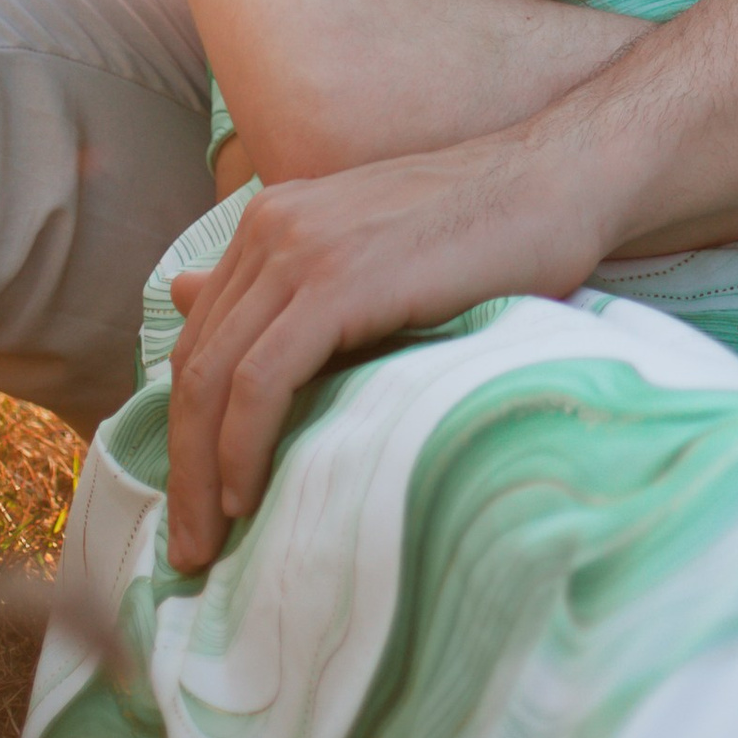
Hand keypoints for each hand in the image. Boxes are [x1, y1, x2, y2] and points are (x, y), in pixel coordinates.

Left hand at [166, 120, 587, 570]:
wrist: (557, 183)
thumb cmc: (483, 233)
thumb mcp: (371, 261)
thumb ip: (291, 290)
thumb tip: (187, 296)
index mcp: (272, 223)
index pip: (200, 342)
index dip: (186, 430)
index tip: (195, 507)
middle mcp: (271, 227)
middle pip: (194, 365)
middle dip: (181, 468)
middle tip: (186, 555)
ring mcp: (300, 248)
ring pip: (214, 378)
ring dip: (200, 476)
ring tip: (208, 548)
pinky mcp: (336, 279)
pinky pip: (262, 380)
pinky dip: (242, 447)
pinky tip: (247, 497)